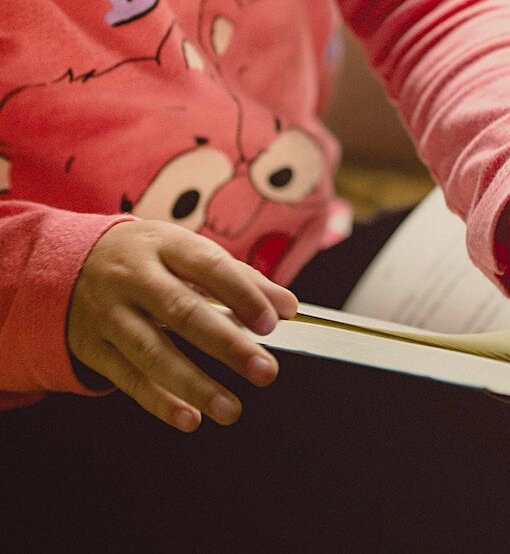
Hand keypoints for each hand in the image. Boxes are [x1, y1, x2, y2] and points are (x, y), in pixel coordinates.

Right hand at [67, 220, 296, 431]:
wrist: (70, 263)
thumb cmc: (148, 258)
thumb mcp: (187, 251)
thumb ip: (240, 278)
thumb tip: (286, 306)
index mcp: (164, 245)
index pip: (208, 266)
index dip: (241, 294)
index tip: (271, 322)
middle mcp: (133, 277)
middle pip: (181, 312)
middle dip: (226, 344)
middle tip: (264, 370)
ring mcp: (109, 313)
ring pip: (152, 351)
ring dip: (194, 384)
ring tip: (231, 408)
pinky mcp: (93, 347)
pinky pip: (127, 378)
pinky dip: (159, 401)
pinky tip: (189, 417)